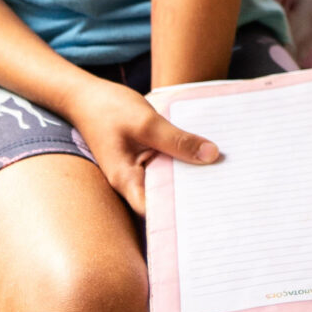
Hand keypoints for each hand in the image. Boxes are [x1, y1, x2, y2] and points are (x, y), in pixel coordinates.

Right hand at [67, 75, 220, 215]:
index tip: (209, 210)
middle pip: (166, 198)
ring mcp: (137, 170)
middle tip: (226, 187)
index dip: (180, 215)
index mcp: (127, 182)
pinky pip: (166, 163)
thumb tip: (212, 156)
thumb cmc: (109, 109)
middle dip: (193, 194)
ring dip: (190, 173)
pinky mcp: (143, 157)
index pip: (156, 212)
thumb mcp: (147, 123)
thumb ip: (178, 141)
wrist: (85, 96)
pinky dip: (182, 158)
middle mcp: (132, 182)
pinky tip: (204, 150)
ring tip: (223, 171)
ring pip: (168, 179)